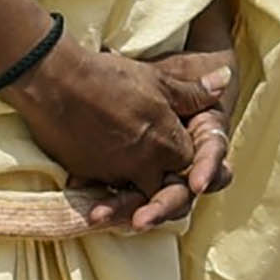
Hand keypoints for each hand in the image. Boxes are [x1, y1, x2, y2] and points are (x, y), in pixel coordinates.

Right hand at [15, 32, 220, 227]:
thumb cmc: (109, 76)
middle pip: (166, 190)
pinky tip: (102, 194)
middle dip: (167, 191)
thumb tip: (224, 81)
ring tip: (131, 203)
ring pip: (133, 195)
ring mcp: (115, 173)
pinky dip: (104, 194)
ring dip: (134, 199)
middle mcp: (145, 165)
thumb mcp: (158, 79)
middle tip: (161, 187)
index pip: (191, 164)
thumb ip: (192, 91)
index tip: (182, 157)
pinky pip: (102, 192)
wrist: (54, 78)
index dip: (189, 160)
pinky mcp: (87, 175)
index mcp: (168, 144)